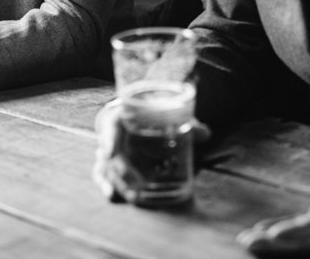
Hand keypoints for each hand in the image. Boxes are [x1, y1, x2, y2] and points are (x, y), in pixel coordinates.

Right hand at [91, 98, 209, 204]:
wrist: (132, 112)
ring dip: (116, 184)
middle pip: (109, 156)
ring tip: (132, 198)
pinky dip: (107, 186)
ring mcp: (106, 151)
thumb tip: (206, 133)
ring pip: (105, 169)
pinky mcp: (108, 164)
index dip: (110, 140)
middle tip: (136, 188)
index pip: (110, 128)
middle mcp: (109, 135)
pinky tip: (114, 196)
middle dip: (121, 174)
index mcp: (119, 118)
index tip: (112, 154)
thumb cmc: (148, 113)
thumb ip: (185, 123)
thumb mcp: (165, 114)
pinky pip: (103, 175)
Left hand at [236, 129, 309, 254]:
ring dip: (276, 240)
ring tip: (248, 239)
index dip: (298, 229)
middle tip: (247, 240)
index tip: (274, 233)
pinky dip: (285, 231)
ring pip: (305, 237)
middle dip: (277, 240)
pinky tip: (264, 231)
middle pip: (308, 235)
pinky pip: (306, 230)